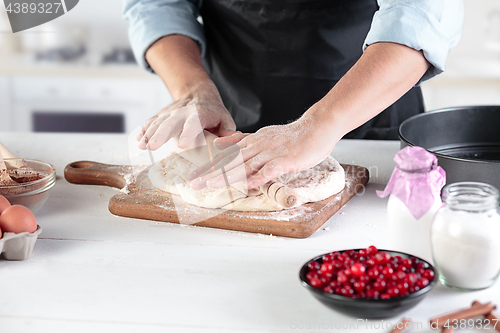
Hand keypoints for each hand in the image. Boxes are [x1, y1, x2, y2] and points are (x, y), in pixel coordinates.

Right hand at [137, 83, 236, 149]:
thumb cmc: (214, 112)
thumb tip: (230, 143)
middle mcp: (183, 112)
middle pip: (170, 122)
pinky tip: (138, 140)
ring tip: (142, 146)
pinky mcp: (162, 115)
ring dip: (149, 134)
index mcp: (200, 114)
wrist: (198, 92)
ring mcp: (170, 113)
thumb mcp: (226, 119)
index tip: (182, 145)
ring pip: (158, 122)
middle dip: (161, 134)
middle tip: (153, 146)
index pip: (194, 123)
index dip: (188, 133)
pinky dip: (144, 130)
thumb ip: (228, 131)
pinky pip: (151, 122)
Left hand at [188, 113, 339, 189]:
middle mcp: (258, 146)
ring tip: (211, 185)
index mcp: (252, 142)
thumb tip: (219, 144)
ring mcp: (271, 153)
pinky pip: (269, 170)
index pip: (227, 156)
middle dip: (211, 173)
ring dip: (227, 175)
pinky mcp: (286, 160)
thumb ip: (241, 140)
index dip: (209, 167)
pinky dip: (257, 177)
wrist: (317, 127)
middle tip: (193, 183)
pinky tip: (246, 186)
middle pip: (230, 161)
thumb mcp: (262, 135)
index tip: (193, 177)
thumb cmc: (291, 136)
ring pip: (245, 165)